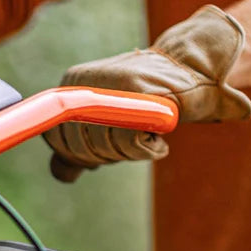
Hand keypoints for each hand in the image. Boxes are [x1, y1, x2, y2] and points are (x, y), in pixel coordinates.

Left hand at [44, 5, 250, 181]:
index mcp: (70, 87)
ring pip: (104, 146)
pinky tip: (158, 134)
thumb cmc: (146, 104)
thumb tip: (62, 175)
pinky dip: (147, 150)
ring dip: (130, 152)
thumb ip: (81, 149)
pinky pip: (129, 142)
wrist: (193, 74)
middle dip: (108, 154)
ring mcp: (108, 83)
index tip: (108, 144)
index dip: (81, 156)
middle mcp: (83, 81)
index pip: (57, 141)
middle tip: (133, 135)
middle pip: (79, 147)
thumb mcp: (106, 127)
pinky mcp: (137, 91)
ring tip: (147, 129)